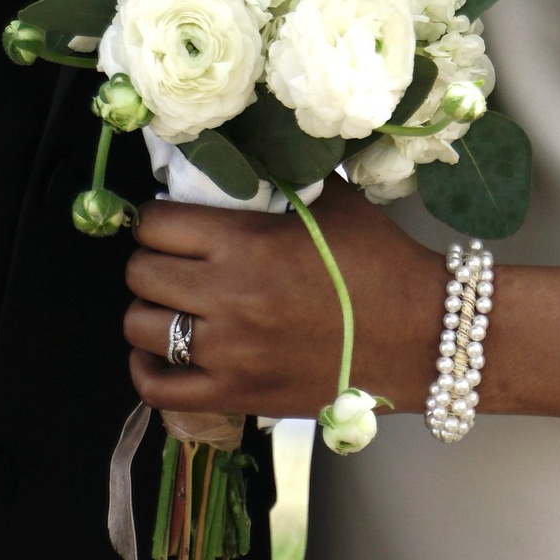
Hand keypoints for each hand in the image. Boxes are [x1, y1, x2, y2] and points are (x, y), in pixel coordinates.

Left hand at [124, 187, 442, 422]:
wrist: (419, 335)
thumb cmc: (379, 263)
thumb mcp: (327, 202)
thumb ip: (274, 181)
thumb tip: (232, 161)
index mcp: (246, 245)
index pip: (155, 224)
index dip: (156, 218)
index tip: (170, 221)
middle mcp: (228, 300)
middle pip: (141, 274)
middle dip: (151, 259)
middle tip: (174, 259)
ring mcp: (229, 355)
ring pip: (139, 329)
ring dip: (150, 310)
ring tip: (174, 302)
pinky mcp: (237, 397)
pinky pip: (159, 389)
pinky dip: (147, 370)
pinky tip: (161, 351)